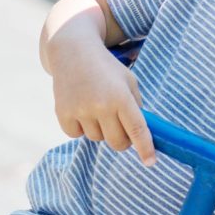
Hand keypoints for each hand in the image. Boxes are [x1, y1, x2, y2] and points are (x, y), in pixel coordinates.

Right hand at [50, 44, 156, 166]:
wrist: (73, 52)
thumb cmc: (107, 68)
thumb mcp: (129, 81)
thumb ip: (136, 106)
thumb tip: (138, 135)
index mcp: (121, 96)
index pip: (137, 130)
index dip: (145, 148)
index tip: (150, 162)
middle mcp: (100, 106)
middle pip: (117, 142)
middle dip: (123, 140)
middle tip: (122, 127)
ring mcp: (80, 111)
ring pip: (98, 138)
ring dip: (101, 129)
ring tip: (98, 107)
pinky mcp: (63, 114)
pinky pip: (77, 135)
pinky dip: (82, 127)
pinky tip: (82, 108)